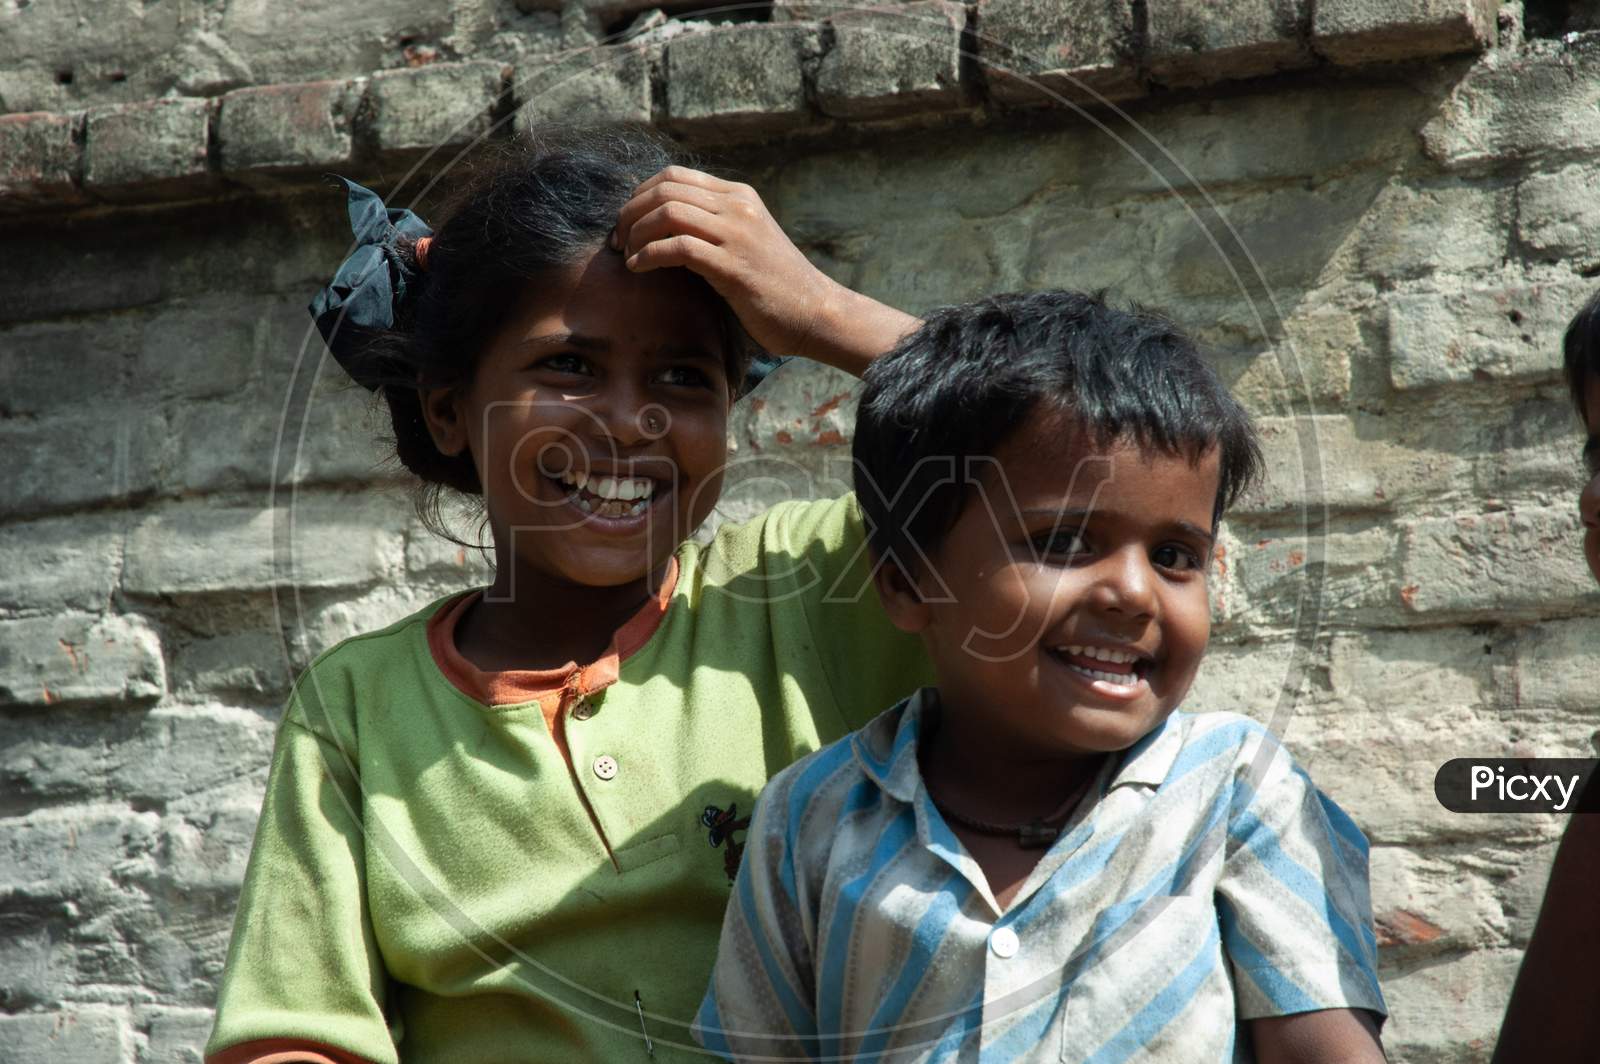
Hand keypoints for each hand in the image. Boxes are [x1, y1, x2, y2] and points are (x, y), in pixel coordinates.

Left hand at [611, 166, 916, 376]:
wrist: (816, 313)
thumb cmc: (776, 286)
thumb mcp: (745, 241)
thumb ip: (713, 226)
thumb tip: (663, 228)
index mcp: (739, 195)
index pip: (674, 176)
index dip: (640, 195)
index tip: (626, 223)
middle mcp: (738, 207)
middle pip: (665, 189)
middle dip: (630, 213)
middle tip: (617, 240)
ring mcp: (738, 234)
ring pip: (668, 212)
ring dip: (635, 233)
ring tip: (626, 255)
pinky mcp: (734, 266)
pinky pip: (678, 247)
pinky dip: (648, 255)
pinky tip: (638, 268)